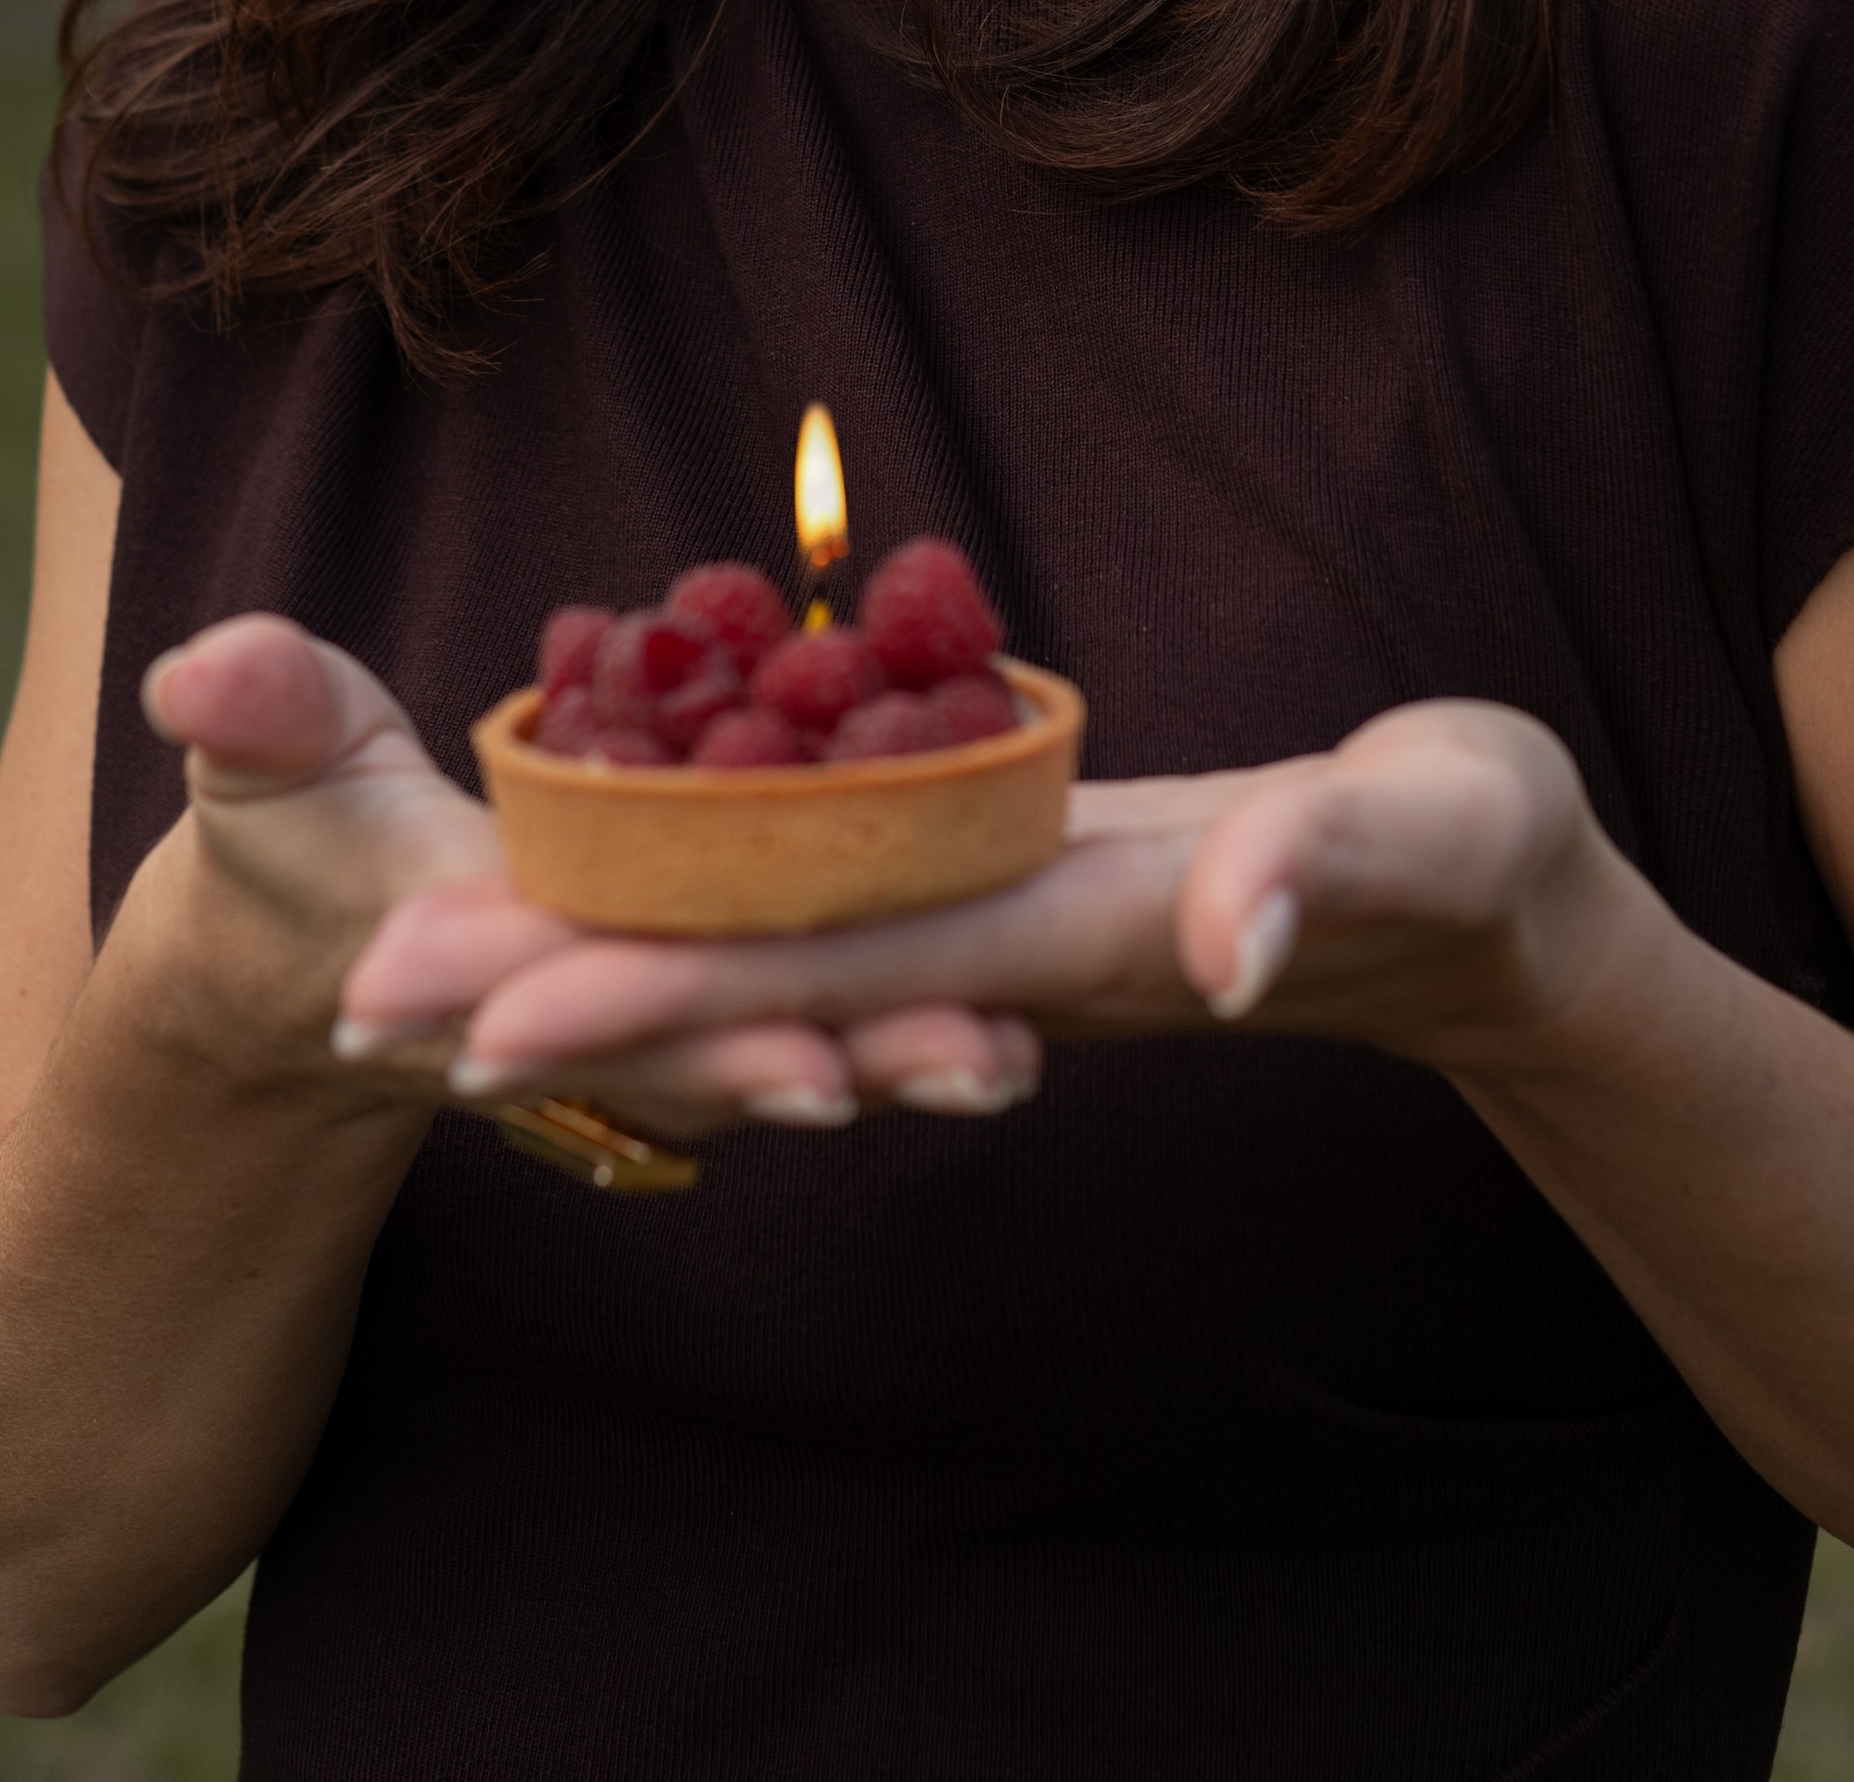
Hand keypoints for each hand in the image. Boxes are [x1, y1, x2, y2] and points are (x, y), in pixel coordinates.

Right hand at [124, 615, 1037, 1141]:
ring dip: (906, 1058)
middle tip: (986, 1065)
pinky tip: (1027, 1022)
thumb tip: (201, 663)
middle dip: (853, 1058)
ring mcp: (647, 1020)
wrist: (315, 945)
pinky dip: (903, 1018)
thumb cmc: (295, 830)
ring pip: (789, 1040)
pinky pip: (812, 1009)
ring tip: (1023, 1063)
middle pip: (734, 1041)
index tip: (801, 1054)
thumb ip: (251, 708)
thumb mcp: (264, 761)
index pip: (602, 995)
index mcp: (487, 960)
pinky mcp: (701, 993)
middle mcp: (584, 1017)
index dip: (700, 1024)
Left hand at [340, 698, 1653, 1115]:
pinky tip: (608, 905)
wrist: (1496, 916)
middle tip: (357, 1007)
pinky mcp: (1012, 896)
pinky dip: (705, 924)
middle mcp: (1002, 950)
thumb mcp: (1440, 833)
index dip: (654, 988)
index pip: (824, 970)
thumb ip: (1336, 868)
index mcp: (1070, 931)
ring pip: (770, 956)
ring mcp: (999, 930)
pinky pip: (830, 919)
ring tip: (429, 982)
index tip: (483, 1019)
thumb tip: (1223, 937)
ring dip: (605, 970)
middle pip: (752, 980)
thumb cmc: (1486, 859)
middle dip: (561, 994)